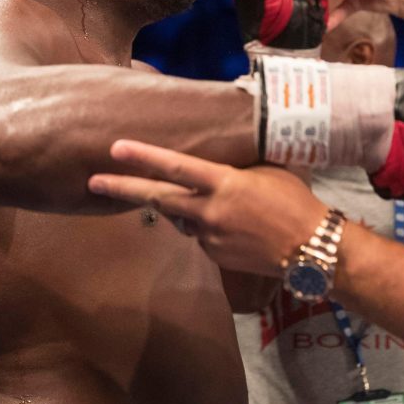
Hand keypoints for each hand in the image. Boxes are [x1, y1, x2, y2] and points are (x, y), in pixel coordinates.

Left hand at [88, 140, 328, 275]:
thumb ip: (234, 167)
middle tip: (93, 181)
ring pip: (182, 218)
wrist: (310, 247)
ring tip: (215, 204)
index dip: (143, 156)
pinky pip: (199, 236)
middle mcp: (209, 210)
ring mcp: (208, 236)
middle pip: (157, 197)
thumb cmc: (294, 200)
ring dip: (184, 209)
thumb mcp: (267, 171)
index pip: (175, 166)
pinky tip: (233, 225)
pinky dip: (206, 227)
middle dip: (122, 189)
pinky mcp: (213, 255)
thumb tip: (213, 163)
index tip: (115, 148)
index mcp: (223, 183)